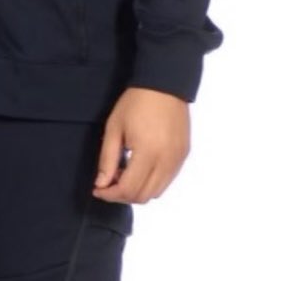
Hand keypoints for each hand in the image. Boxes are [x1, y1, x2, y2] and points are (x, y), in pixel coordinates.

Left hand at [94, 86, 189, 203]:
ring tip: (124, 173)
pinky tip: (139, 167)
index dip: (110, 195)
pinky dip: (151, 182)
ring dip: (137, 190)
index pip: (129, 189)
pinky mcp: (183, 155)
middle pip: (144, 196)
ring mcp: (178, 159)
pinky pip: (167, 180)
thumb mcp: (114, 129)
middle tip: (108, 182)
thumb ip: (107, 160)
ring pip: (157, 192)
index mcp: (148, 153)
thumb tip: (101, 184)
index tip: (98, 189)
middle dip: (122, 195)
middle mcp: (167, 160)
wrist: (165, 85)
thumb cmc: (135, 103)